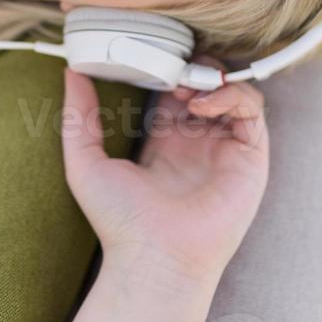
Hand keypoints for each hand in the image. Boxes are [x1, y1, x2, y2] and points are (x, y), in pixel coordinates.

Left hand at [61, 60, 268, 284]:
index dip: (169, 70)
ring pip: (234, 93)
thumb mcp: (86, 160)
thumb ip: (78, 116)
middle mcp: (200, 142)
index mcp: (167, 140)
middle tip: (175, 67)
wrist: (154, 259)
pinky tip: (202, 105)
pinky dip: (232, 96)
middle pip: (208, 86)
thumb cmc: (121, 221)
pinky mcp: (250, 158)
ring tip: (188, 87)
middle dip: (194, 69)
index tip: (152, 62)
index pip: (176, 90)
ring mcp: (227, 149)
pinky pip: (252, 112)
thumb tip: (70, 71)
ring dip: (213, 79)